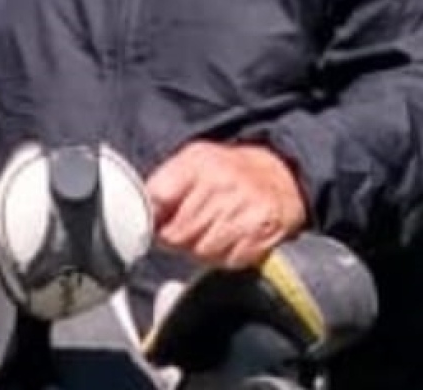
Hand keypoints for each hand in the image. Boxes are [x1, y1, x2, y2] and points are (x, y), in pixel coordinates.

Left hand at [145, 141, 307, 268]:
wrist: (281, 175)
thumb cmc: (229, 171)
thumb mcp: (193, 160)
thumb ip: (165, 183)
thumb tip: (141, 215)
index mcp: (198, 163)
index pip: (158, 198)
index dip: (154, 217)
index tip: (158, 221)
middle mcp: (221, 184)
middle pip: (177, 233)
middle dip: (177, 237)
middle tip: (187, 229)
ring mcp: (242, 210)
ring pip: (200, 251)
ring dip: (200, 249)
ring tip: (210, 232)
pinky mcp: (260, 234)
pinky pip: (227, 261)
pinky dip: (224, 257)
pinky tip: (229, 239)